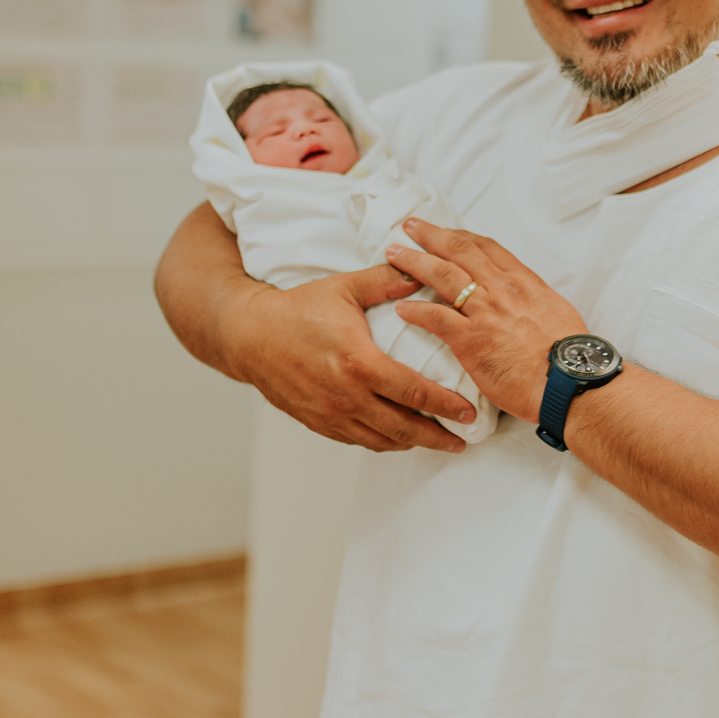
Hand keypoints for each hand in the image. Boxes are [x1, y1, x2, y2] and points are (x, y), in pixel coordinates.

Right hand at [229, 262, 477, 453]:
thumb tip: (421, 274)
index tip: (469, 413)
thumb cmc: (296, 310)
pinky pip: (358, 441)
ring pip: (382, 440)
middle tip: (462, 440)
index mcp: (359, 363)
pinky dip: (383, 441)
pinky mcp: (318, 423)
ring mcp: (331, 414)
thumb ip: (386, 282)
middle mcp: (346, 396)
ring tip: (437, 441)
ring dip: (412, 443)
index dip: (447, 406)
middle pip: (404, 427)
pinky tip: (398, 437)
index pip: (415, 393)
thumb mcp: (345, 288)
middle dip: (438, 437)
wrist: (249, 335)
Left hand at [387, 220, 587, 423]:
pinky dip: (416, 311)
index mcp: (524, 283)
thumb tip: (527, 302)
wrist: (570, 381)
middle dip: (431, 236)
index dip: (461, 236)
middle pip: (460, 251)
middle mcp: (502, 290)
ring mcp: (485, 313)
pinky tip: (401, 308)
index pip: (487, 248)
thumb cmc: (568, 357)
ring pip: (443, 276)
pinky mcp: (471, 340)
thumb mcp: (557, 314)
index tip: (446, 231)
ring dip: (415, 262)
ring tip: (394, 254)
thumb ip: (535, 303)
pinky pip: (435, 318)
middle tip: (410, 227)